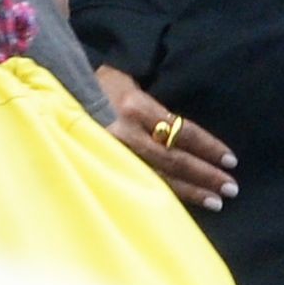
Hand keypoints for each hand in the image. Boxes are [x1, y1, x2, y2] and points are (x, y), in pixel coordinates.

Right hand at [95, 64, 238, 214]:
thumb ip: (152, 103)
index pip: (182, 130)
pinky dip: (163, 194)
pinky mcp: (102, 165)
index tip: (230, 160)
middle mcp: (126, 132)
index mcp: (135, 105)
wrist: (52, 95)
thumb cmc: (97, 85)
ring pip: (158, 177)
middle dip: (205, 174)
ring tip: (216, 201)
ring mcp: (112, 153)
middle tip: (231, 188)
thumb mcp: (126, 79)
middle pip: (174, 158)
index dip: (208, 146)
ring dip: (190, 191)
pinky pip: (139, 182)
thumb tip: (184, 127)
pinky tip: (183, 204)